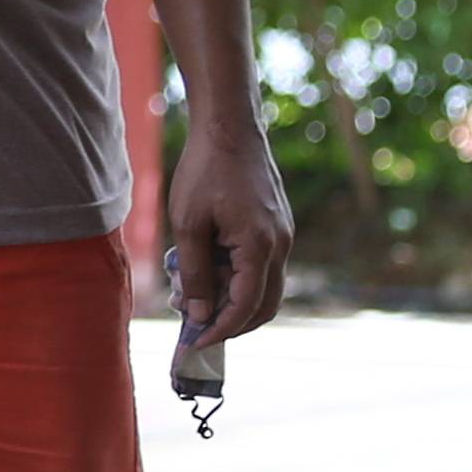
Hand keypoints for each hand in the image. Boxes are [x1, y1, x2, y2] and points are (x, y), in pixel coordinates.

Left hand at [162, 115, 291, 348]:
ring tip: (193, 296)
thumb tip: (198, 314)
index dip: (220, 330)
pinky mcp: (276, 226)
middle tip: (197, 330)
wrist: (230, 127)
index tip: (194, 343)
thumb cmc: (205, 171)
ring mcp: (283, 235)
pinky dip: (237, 279)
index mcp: (261, 247)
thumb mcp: (188, 224)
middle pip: (264, 306)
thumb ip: (195, 273)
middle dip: (231, 324)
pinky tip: (206, 269)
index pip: (246, 307)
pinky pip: (261, 266)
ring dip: (233, 300)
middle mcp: (281, 245)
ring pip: (264, 287)